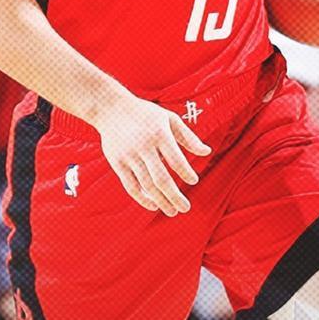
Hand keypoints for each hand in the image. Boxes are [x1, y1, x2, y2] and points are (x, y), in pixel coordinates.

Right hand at [95, 92, 211, 215]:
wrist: (111, 108)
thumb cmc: (146, 114)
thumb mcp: (169, 119)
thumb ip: (188, 137)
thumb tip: (207, 152)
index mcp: (159, 134)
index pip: (176, 159)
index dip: (186, 173)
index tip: (194, 181)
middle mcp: (144, 146)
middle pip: (161, 178)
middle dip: (175, 196)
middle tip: (186, 208)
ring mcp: (129, 156)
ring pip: (146, 185)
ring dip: (161, 201)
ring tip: (172, 211)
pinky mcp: (117, 163)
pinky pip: (131, 186)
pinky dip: (142, 198)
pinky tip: (154, 205)